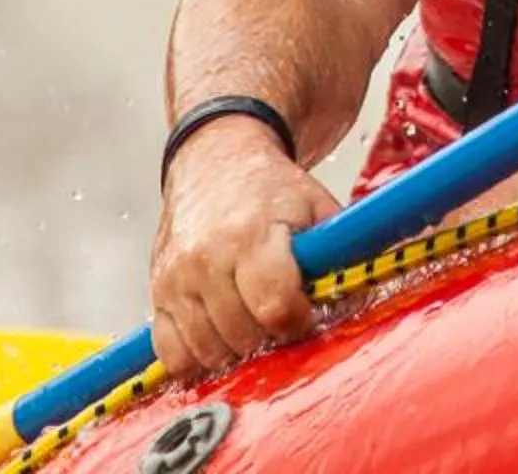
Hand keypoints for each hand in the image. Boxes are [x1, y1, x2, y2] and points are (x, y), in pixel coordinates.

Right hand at [150, 118, 345, 378]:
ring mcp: (176, 278)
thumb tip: (360, 300)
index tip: (306, 312)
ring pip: (209, 351)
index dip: (299, 321)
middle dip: (270, 336)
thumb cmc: (273, 190)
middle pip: (244, 335)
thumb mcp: (316, 206)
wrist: (215, 161)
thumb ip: (338, 253)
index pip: (276, 307)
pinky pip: (173, 353)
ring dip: (237, 350)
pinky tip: (220, 335)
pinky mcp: (157, 293)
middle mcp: (207, 258)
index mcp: (251, 234)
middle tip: (281, 317)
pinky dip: (198, 357)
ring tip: (253, 321)